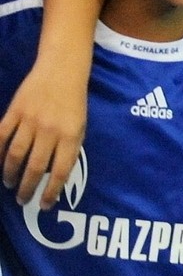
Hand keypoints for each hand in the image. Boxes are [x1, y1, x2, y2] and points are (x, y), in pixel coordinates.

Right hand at [0, 63, 87, 207]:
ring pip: (15, 155)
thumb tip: (54, 176)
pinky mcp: (14, 112)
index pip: (60, 171)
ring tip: (10, 183)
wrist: (61, 70)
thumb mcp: (80, 126)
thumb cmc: (74, 101)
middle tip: (22, 200)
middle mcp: (50, 130)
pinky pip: (1, 137)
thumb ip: (69, 149)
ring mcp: (30, 121)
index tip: (44, 205)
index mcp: (71, 135)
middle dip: (27, 188)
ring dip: (10, 174)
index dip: (51, 191)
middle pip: (34, 167)